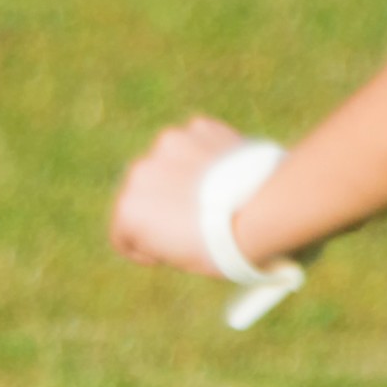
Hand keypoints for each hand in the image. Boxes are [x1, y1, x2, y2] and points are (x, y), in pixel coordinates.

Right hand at [111, 116, 266, 279]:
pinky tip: (227, 173)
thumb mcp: (182, 259)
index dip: (144, 247)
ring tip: (215, 194)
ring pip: (169, 164)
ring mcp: (167, 145)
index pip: (122, 234)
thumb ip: (162, 239)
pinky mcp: (198, 127)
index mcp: (128, 210)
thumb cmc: (224, 246)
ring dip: (183, 176)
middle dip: (161, 205)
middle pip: (143, 193)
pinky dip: (206, 155)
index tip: (165, 252)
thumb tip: (167, 227)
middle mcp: (138, 172)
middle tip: (193, 220)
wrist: (264, 211)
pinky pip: (196, 143)